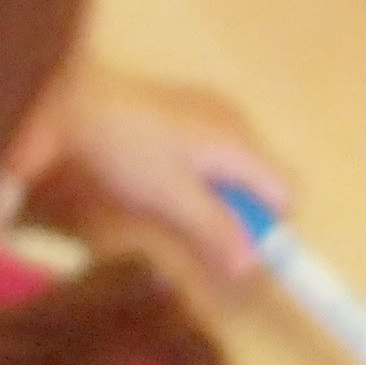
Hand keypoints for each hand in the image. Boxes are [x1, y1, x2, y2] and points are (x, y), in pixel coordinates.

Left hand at [52, 67, 288, 281]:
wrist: (78, 99)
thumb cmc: (128, 148)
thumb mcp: (171, 197)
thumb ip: (215, 229)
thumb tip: (252, 265)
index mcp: (239, 143)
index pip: (288, 192)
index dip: (271, 227)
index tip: (238, 248)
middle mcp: (236, 122)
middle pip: (263, 181)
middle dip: (240, 211)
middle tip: (194, 225)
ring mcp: (213, 110)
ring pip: (238, 167)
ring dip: (218, 194)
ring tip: (171, 199)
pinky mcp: (189, 108)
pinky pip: (216, 150)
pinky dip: (201, 172)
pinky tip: (160, 173)